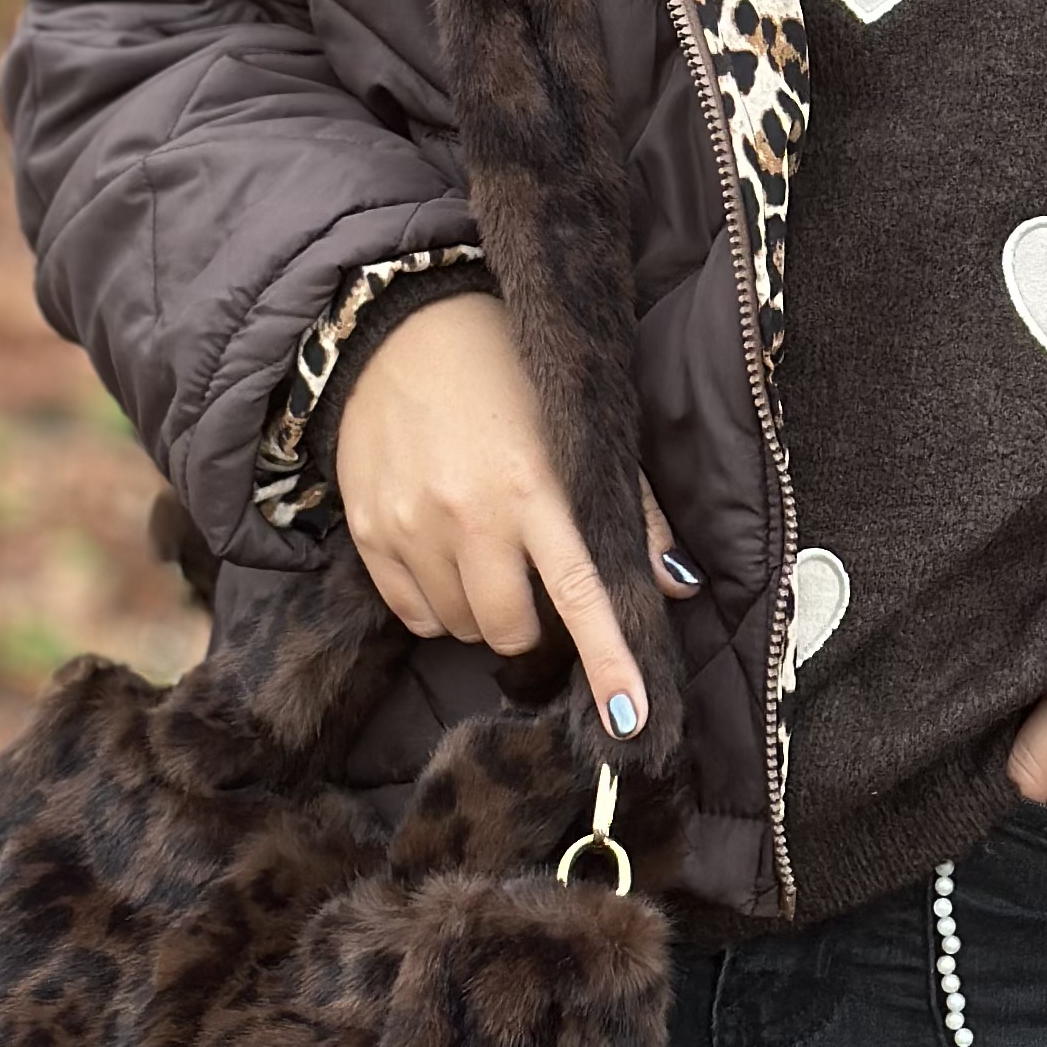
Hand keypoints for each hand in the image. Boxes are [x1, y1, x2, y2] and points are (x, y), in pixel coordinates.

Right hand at [334, 291, 694, 742]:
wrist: (400, 327)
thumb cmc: (506, 374)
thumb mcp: (580, 426)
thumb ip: (634, 507)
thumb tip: (678, 583)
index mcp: (536, 488)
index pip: (581, 592)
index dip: (609, 660)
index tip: (631, 719)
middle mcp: (470, 515)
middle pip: (511, 631)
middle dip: (530, 625)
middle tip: (530, 577)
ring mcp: (411, 527)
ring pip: (460, 628)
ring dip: (481, 611)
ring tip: (484, 552)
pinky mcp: (367, 532)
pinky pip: (412, 614)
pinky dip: (435, 603)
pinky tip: (443, 554)